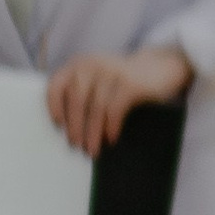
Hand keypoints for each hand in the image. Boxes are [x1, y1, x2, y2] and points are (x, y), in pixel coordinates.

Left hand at [46, 45, 191, 158]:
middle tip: (76, 145)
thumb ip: (81, 93)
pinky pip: (114, 109)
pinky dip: (110, 127)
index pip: (56, 85)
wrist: (160, 67)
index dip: (54, 106)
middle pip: (76, 100)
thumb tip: (68, 129)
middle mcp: (92, 65)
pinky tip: (110, 138)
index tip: (58, 125)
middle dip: (75, 126)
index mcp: (78, 65)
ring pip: (96, 108)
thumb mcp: (97, 80)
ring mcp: (112, 72)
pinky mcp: (130, 83)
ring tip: (93, 149)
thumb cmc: (121, 81)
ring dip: (93, 132)